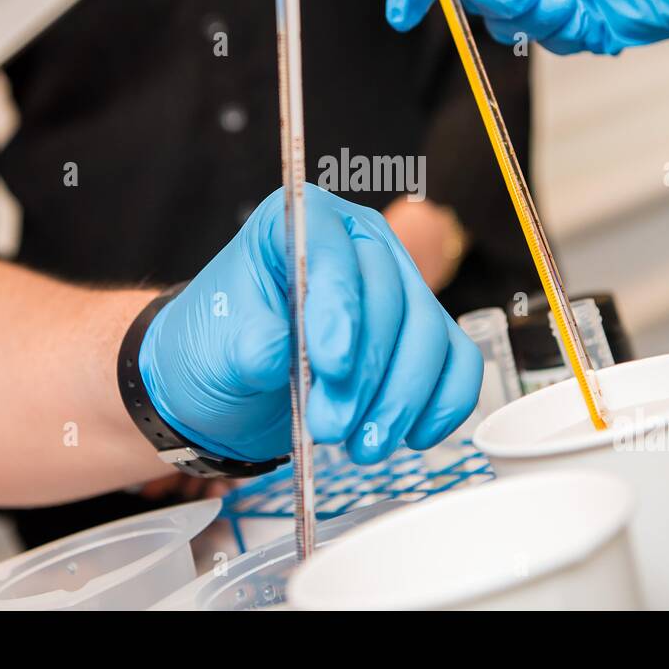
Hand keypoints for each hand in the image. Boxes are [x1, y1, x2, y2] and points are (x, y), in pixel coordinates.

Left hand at [138, 185, 481, 463]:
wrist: (223, 387)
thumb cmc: (212, 351)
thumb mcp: (213, 348)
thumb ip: (249, 345)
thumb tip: (279, 352)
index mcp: (300, 222)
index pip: (332, 248)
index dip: (339, 305)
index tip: (330, 365)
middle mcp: (358, 244)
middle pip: (390, 297)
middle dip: (366, 373)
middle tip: (330, 427)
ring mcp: (396, 288)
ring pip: (430, 335)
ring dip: (402, 399)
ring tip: (362, 447)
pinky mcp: (418, 336)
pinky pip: (456, 363)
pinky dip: (442, 404)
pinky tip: (410, 437)